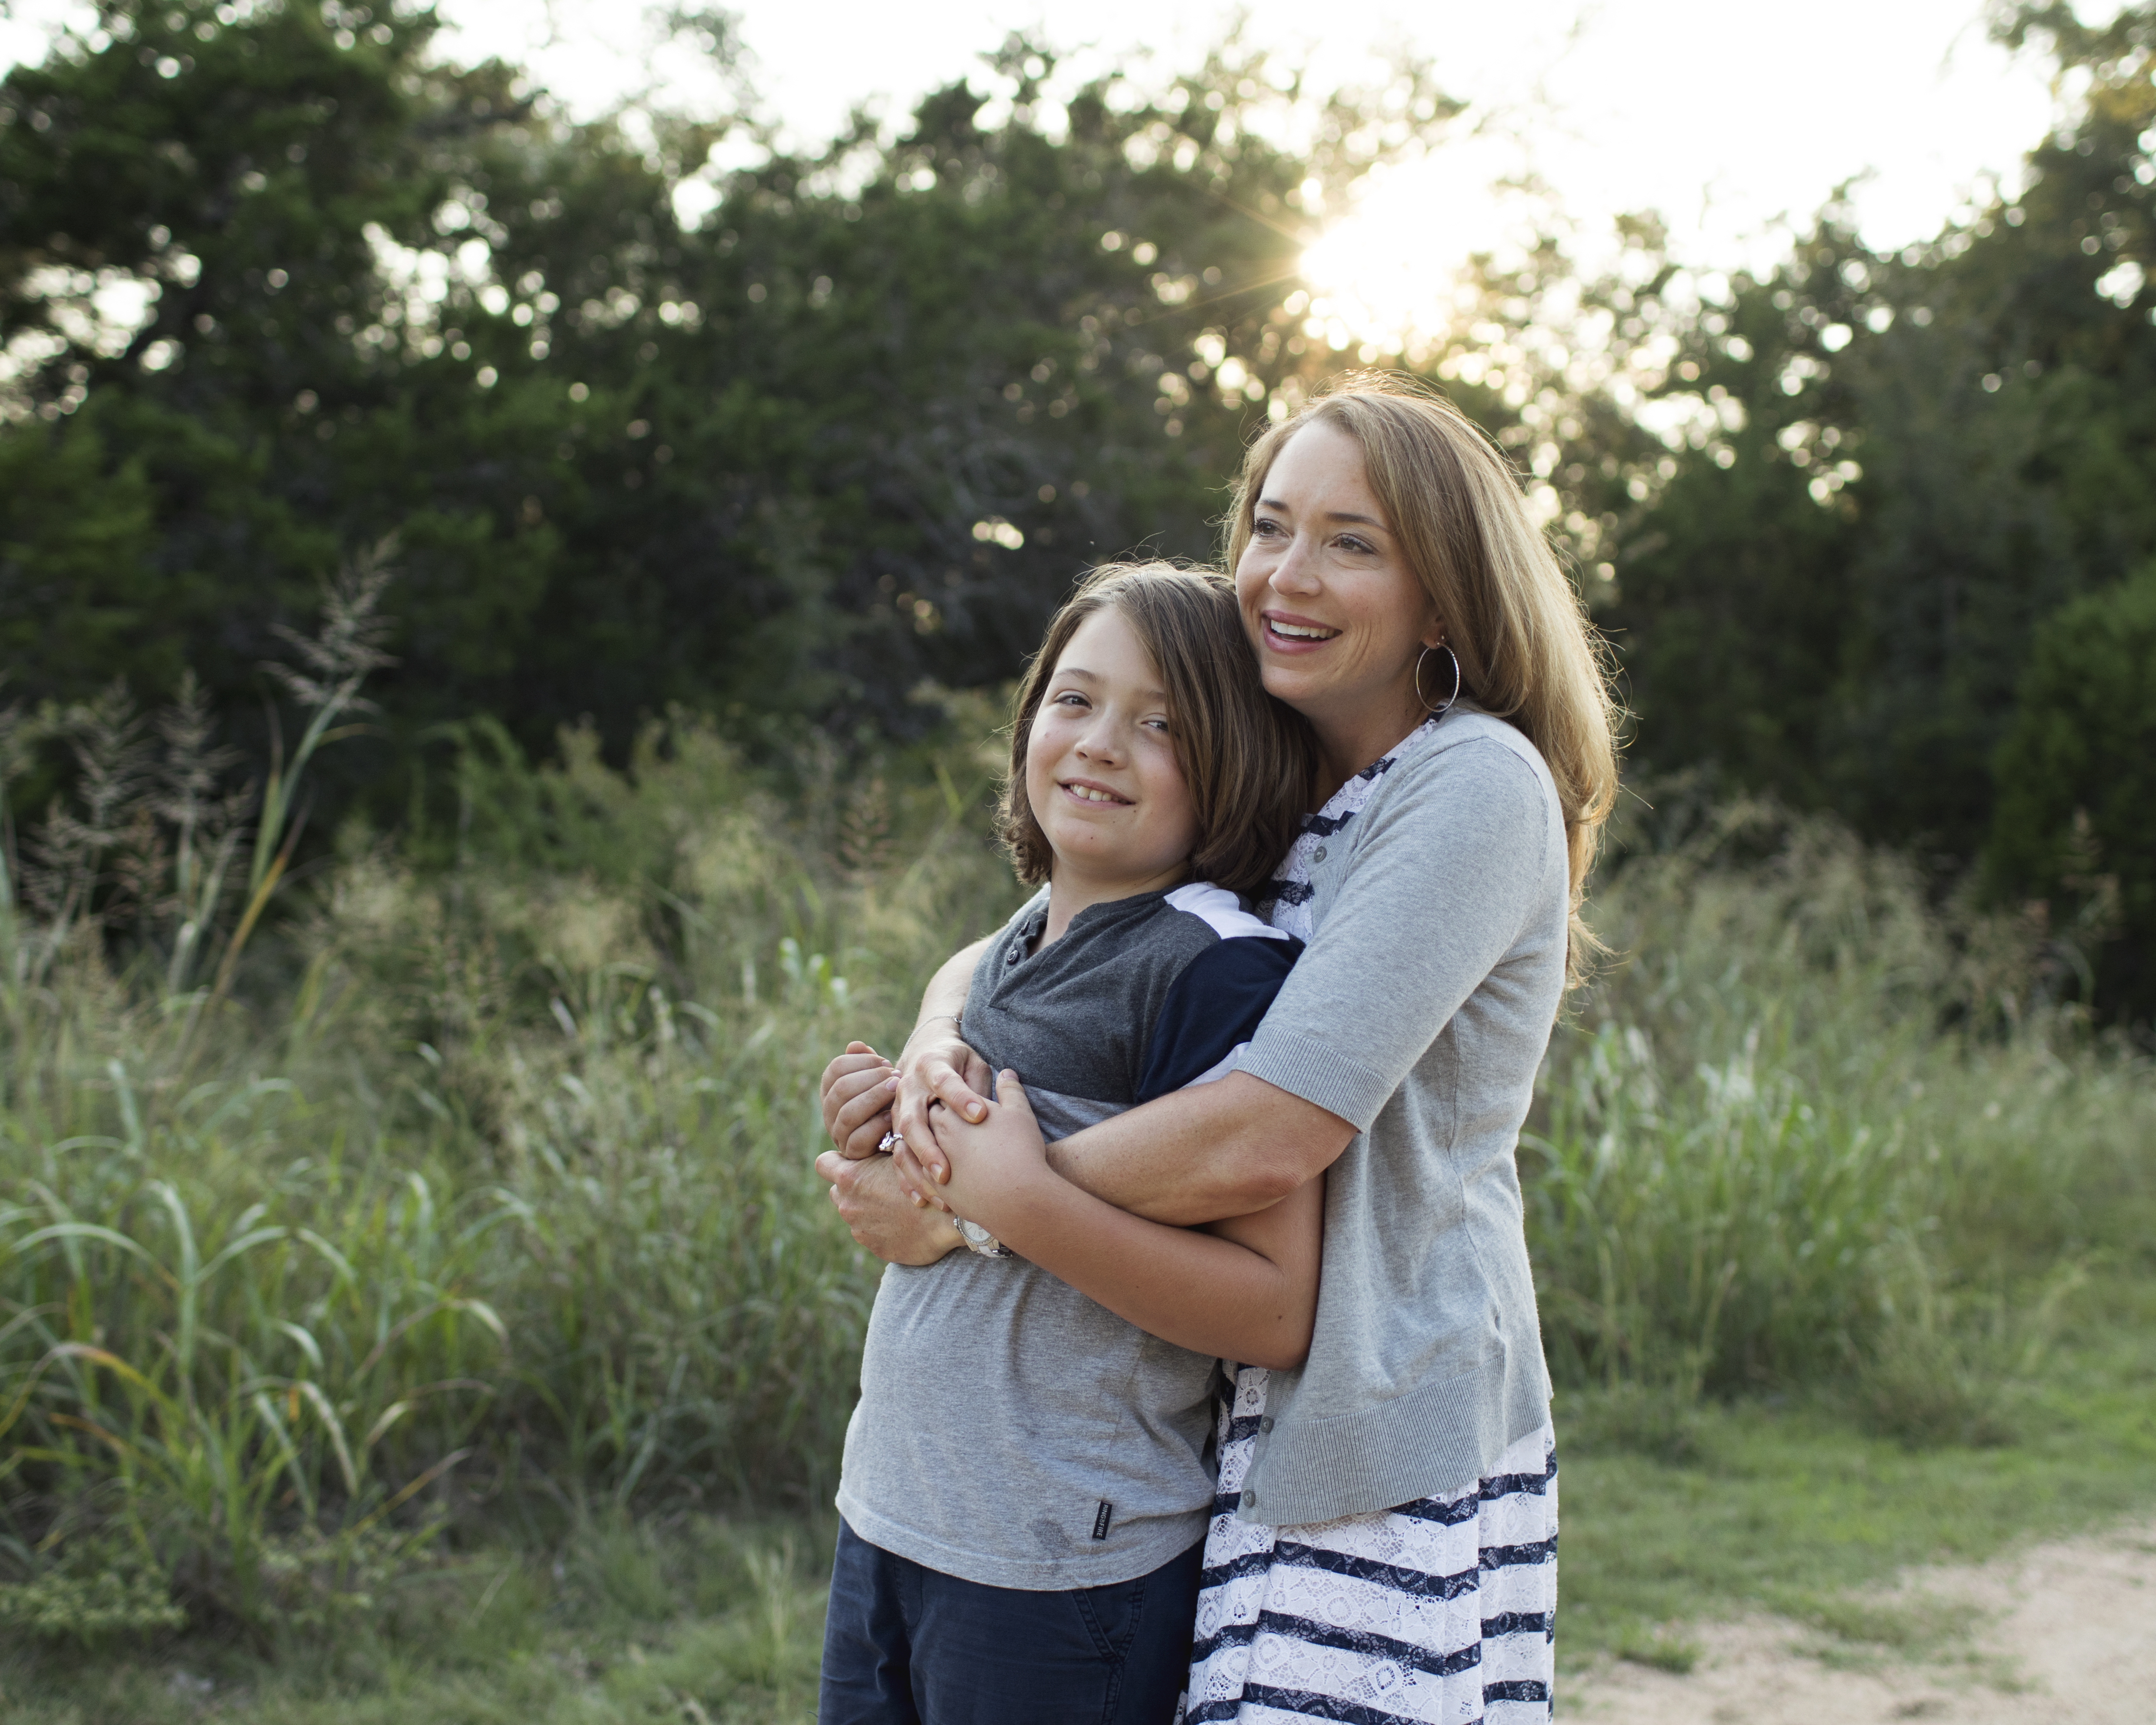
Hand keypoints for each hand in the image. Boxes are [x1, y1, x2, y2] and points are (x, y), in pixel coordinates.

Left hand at [815, 1149, 960, 1264]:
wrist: (950, 1218)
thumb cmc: (927, 1178)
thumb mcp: (900, 1152)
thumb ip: (878, 1151)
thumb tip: (871, 1143)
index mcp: (850, 1178)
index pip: (823, 1163)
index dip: (836, 1160)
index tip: (853, 1159)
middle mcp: (848, 1205)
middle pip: (839, 1190)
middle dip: (854, 1185)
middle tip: (880, 1181)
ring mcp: (860, 1229)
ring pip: (855, 1212)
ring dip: (867, 1207)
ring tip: (895, 1202)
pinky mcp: (874, 1247)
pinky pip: (870, 1231)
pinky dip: (881, 1225)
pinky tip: (903, 1220)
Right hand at [822, 1042, 896, 1160]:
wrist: (895, 1131)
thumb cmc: (885, 1099)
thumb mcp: (877, 1078)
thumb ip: (866, 1061)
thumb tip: (855, 1046)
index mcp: (831, 1088)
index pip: (836, 1069)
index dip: (862, 1061)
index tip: (885, 1062)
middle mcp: (829, 1111)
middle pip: (841, 1089)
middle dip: (871, 1079)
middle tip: (895, 1075)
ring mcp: (838, 1133)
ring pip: (848, 1114)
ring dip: (875, 1098)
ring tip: (896, 1088)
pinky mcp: (852, 1152)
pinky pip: (859, 1139)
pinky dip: (877, 1125)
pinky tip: (892, 1115)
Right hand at [889, 1032, 992, 1205]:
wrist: (925, 1053)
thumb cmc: (958, 1061)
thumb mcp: (973, 1063)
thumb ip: (978, 1083)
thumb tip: (993, 1101)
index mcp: (931, 1065)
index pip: (945, 1082)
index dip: (961, 1098)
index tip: (981, 1115)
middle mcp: (910, 1088)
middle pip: (913, 1120)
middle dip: (928, 1148)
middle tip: (945, 1172)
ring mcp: (900, 1111)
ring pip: (901, 1143)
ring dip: (918, 1170)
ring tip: (938, 1192)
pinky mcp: (896, 1130)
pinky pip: (897, 1158)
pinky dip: (909, 1180)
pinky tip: (924, 1200)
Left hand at [932, 1071, 1053, 1237]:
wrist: (1018, 1196)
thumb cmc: (1021, 1150)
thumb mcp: (1019, 1112)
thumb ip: (1010, 1089)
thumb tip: (1006, 1072)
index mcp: (952, 1110)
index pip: (940, 1099)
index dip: (947, 1100)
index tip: (957, 1106)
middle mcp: (937, 1132)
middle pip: (925, 1122)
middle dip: (932, 1125)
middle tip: (950, 1131)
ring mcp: (932, 1160)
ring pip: (918, 1151)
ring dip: (927, 1153)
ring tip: (945, 1158)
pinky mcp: (935, 1186)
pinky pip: (921, 1178)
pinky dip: (926, 1177)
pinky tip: (942, 1179)